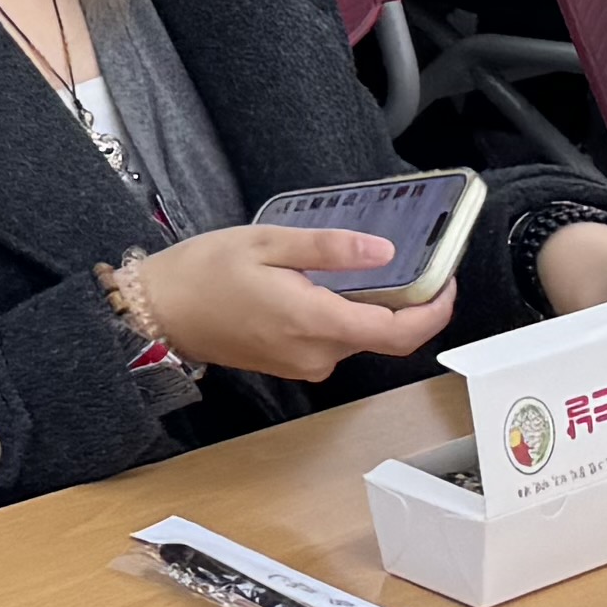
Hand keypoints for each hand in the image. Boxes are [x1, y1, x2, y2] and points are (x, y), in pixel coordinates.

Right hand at [124, 222, 455, 381]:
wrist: (158, 312)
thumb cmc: (205, 271)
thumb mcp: (266, 242)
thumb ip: (329, 249)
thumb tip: (385, 252)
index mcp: (315, 321)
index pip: (398, 332)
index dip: (435, 312)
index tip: (449, 282)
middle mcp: (318, 353)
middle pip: (384, 336)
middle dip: (407, 304)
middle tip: (413, 262)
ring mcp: (305, 364)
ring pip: (359, 337)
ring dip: (371, 307)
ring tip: (361, 265)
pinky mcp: (292, 364)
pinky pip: (334, 341)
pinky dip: (344, 315)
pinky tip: (326, 285)